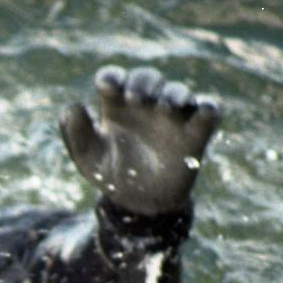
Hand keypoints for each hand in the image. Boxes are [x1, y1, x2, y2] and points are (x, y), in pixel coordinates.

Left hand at [59, 66, 220, 216]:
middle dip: (143, 81)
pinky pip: (208, 113)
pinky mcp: (194, 135)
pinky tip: (205, 108)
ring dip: (174, 92)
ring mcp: (171, 118)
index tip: (108, 86)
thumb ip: (75, 132)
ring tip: (165, 106)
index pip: (114, 79)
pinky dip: (209, 107)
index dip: (111, 77)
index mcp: (116, 106)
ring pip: (178, 91)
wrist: (137, 205)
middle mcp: (145, 106)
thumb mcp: (86, 157)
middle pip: (147, 78)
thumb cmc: (111, 174)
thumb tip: (72, 106)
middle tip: (135, 98)